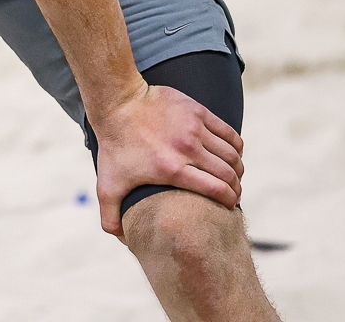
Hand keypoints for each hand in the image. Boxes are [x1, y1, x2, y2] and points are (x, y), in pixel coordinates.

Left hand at [92, 84, 243, 239]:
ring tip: (234, 175)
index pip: (216, 190)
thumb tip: (123, 240)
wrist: (118, 104)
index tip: (231, 205)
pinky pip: (228, 132)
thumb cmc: (115, 147)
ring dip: (237, 167)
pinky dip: (236, 146)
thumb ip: (110, 217)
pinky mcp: (197, 111)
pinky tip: (233, 153)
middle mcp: (187, 149)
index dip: (230, 201)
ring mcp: (194, 128)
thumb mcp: (107, 185)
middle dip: (236, 187)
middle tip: (234, 193)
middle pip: (228, 173)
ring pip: (231, 153)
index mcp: (172, 170)